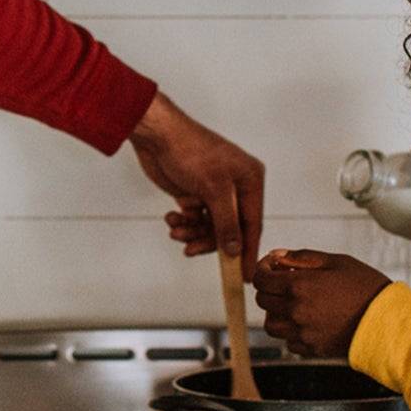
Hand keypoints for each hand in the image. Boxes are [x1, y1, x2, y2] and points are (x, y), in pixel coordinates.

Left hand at [128, 92, 264, 275]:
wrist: (157, 135)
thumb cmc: (189, 151)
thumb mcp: (213, 189)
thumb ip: (226, 223)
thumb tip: (235, 250)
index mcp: (250, 180)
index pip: (253, 224)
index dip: (247, 251)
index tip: (243, 275)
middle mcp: (235, 186)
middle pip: (229, 229)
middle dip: (209, 240)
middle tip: (190, 249)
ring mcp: (214, 191)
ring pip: (209, 226)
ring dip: (192, 232)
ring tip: (176, 230)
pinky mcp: (195, 193)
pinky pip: (195, 219)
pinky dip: (183, 223)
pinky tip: (172, 218)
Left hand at [252, 249, 392, 358]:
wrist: (388, 321)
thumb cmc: (366, 289)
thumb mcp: (336, 262)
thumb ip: (303, 257)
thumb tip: (278, 255)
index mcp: (299, 286)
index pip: (261, 279)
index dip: (262, 269)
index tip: (271, 267)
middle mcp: (296, 310)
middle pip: (263, 301)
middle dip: (269, 288)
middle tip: (284, 283)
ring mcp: (302, 332)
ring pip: (271, 325)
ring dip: (276, 313)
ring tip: (293, 304)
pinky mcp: (311, 349)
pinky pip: (288, 342)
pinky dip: (292, 332)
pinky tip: (307, 322)